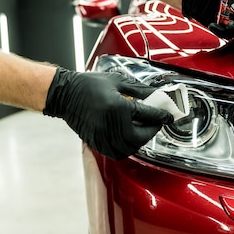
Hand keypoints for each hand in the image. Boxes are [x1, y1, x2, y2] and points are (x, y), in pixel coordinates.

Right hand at [43, 68, 172, 159]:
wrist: (64, 94)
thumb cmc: (88, 85)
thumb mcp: (117, 81)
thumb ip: (139, 90)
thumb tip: (156, 95)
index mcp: (118, 107)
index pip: (148, 115)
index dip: (161, 116)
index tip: (169, 116)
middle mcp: (111, 124)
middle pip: (140, 136)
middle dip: (152, 130)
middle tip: (156, 123)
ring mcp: (102, 136)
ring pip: (129, 148)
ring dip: (140, 141)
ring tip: (143, 130)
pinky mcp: (96, 142)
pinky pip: (116, 152)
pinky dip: (127, 147)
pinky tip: (129, 137)